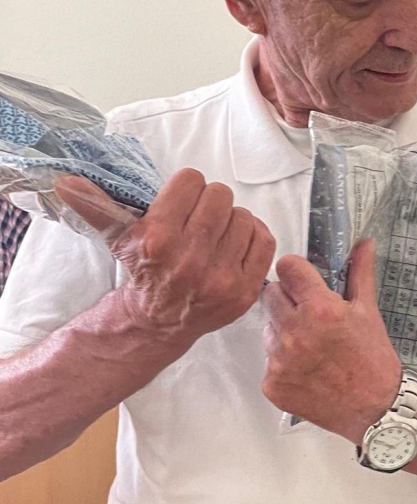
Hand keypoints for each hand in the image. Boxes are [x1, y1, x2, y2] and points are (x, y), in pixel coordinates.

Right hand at [54, 170, 274, 349]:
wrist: (157, 322)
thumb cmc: (143, 271)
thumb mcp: (117, 237)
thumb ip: (95, 206)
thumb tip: (65, 181)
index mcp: (158, 239)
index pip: (191, 181)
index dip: (186, 188)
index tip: (181, 202)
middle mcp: (190, 259)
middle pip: (220, 196)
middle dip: (210, 203)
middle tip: (200, 219)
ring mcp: (221, 277)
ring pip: (244, 216)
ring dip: (232, 221)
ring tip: (216, 235)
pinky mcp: (244, 291)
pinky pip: (265, 240)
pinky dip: (253, 237)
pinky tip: (236, 244)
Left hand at [261, 239, 402, 442]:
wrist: (376, 407)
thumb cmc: (374, 358)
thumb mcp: (369, 311)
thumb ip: (360, 273)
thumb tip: (364, 243)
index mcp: (320, 308)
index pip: (287, 268)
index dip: (295, 271)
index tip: (303, 279)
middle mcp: (295, 332)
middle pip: (270, 294)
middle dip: (287, 299)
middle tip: (310, 315)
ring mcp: (280, 360)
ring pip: (268, 329)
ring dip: (283, 332)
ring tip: (311, 347)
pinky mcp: (272, 385)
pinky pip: (269, 362)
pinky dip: (284, 364)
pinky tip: (307, 370)